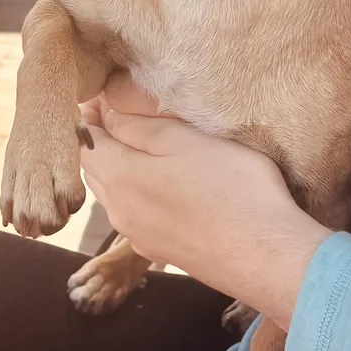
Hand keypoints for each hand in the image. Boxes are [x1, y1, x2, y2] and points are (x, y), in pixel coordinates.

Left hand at [80, 75, 330, 328]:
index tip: (104, 93)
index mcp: (119, 177)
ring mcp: (139, 235)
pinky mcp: (162, 250)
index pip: (82, 141)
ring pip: (113, 193)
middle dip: (100, 140)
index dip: (89, 115)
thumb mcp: (184, 139)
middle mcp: (119, 211)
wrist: (268, 256)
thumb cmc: (231, 188)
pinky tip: (167, 185)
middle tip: (120, 112)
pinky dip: (138, 192)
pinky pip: (135, 214)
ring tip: (145, 145)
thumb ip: (138, 125)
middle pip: (94, 168)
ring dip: (119, 168)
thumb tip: (104, 111)